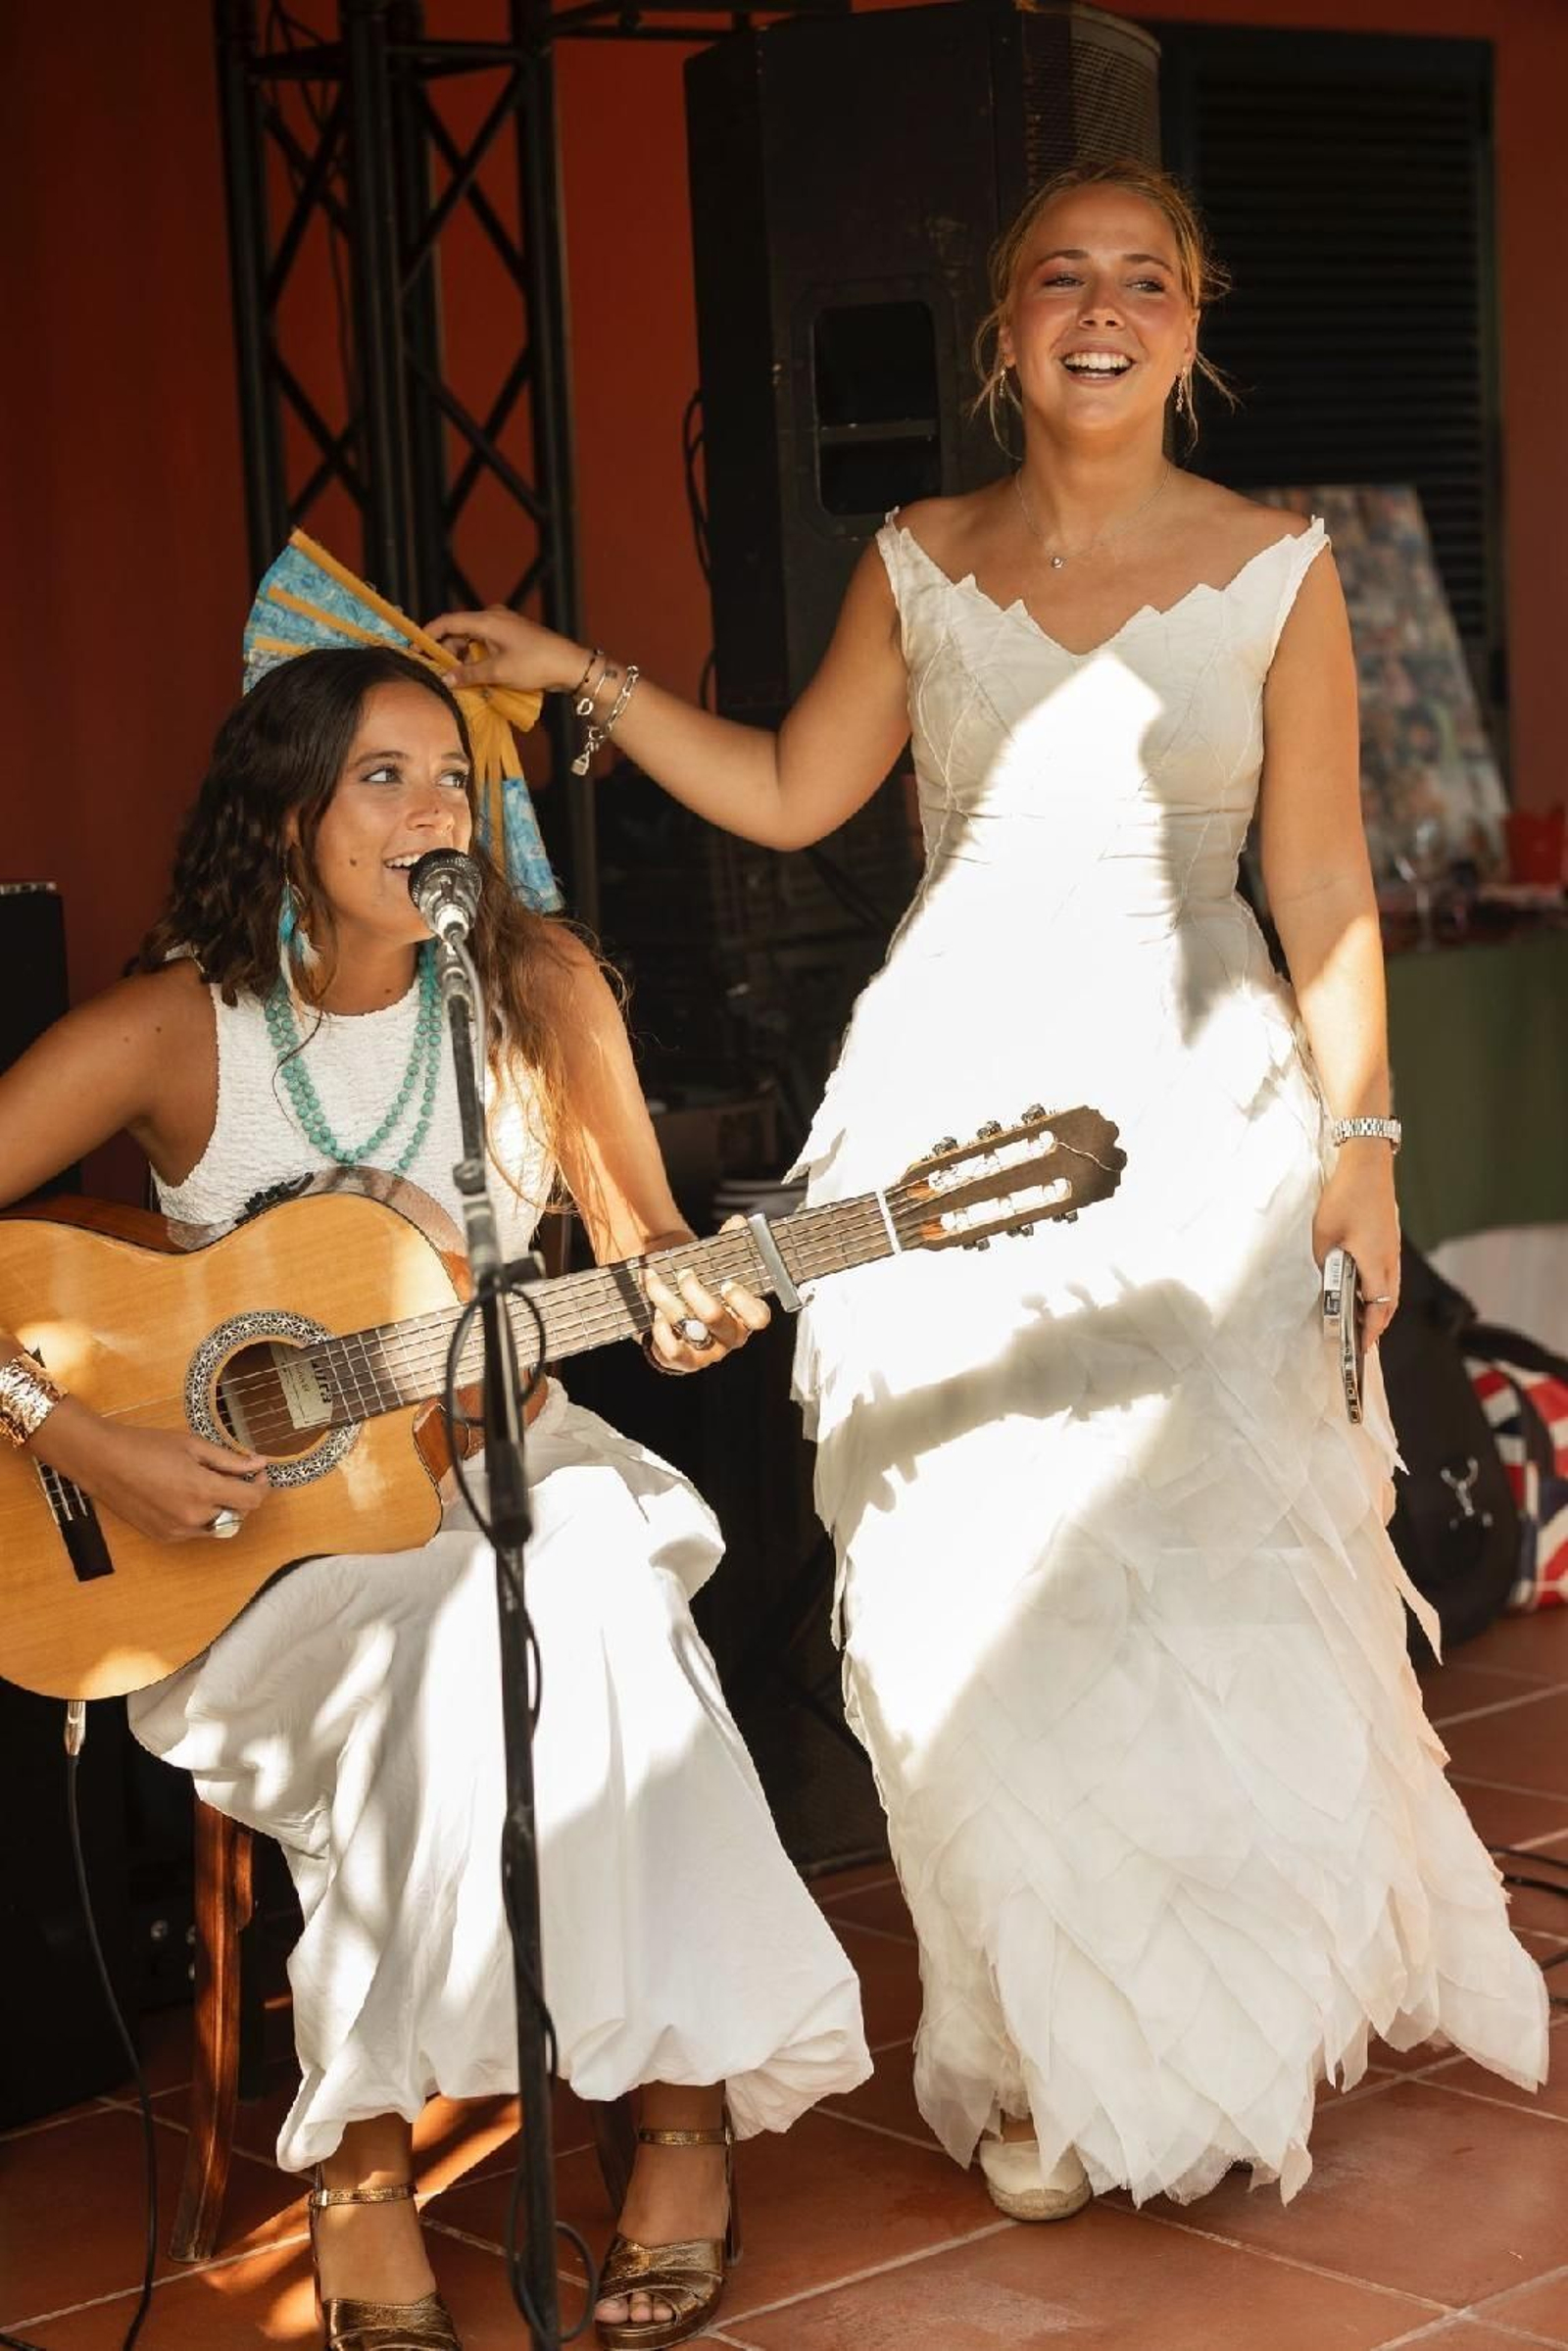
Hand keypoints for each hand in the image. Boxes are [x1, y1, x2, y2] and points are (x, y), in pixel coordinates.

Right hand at [37, 1400, 269, 1544]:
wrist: (103, 1462)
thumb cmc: (146, 1447)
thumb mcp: (193, 1445)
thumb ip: (229, 1459)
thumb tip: (258, 1464)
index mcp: (203, 1490)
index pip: (252, 1501)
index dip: (261, 1486)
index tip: (258, 1472)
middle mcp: (193, 1517)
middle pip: (239, 1515)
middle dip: (242, 1496)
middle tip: (234, 1475)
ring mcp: (178, 1531)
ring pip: (218, 1527)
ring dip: (223, 1509)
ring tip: (207, 1485)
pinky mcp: (164, 1537)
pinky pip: (196, 1532)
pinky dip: (201, 1518)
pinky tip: (186, 1497)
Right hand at [425, 606, 590, 697]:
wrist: (570, 665)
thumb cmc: (536, 664)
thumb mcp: (498, 672)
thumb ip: (469, 674)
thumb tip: (445, 678)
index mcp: (487, 619)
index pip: (448, 621)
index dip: (429, 634)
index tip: (415, 649)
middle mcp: (493, 616)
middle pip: (460, 630)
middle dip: (447, 651)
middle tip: (437, 672)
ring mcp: (504, 625)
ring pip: (473, 639)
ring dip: (464, 657)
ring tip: (457, 678)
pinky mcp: (512, 636)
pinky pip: (487, 644)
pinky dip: (478, 657)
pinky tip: (476, 675)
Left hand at [642, 1225, 770, 1373]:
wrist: (675, 1309)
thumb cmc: (701, 1285)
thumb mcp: (716, 1264)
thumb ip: (729, 1244)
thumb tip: (738, 1222)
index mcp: (745, 1314)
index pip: (759, 1317)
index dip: (744, 1302)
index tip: (726, 1283)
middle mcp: (731, 1336)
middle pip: (717, 1318)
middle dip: (695, 1292)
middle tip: (683, 1275)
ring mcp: (709, 1352)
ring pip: (692, 1331)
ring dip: (668, 1303)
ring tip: (654, 1283)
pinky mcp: (684, 1361)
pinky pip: (674, 1351)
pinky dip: (661, 1331)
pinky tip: (655, 1314)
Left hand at [1311, 1146, 1400, 1347]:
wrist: (1367, 1163)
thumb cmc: (1345, 1196)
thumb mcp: (1323, 1234)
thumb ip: (1324, 1262)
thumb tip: (1324, 1278)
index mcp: (1375, 1261)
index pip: (1377, 1308)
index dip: (1370, 1331)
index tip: (1362, 1347)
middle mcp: (1390, 1258)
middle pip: (1390, 1302)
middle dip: (1378, 1323)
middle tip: (1364, 1339)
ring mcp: (1392, 1247)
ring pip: (1391, 1287)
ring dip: (1380, 1306)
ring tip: (1363, 1318)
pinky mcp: (1390, 1237)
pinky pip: (1388, 1271)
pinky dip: (1380, 1287)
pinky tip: (1364, 1286)